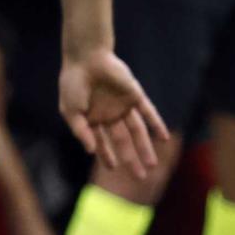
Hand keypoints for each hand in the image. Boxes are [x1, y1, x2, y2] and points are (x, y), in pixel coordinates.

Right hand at [59, 49, 168, 179]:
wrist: (86, 57)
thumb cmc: (73, 83)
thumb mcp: (71, 111)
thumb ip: (81, 131)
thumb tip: (90, 151)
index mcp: (93, 119)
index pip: (103, 142)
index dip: (107, 156)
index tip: (113, 169)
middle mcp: (110, 114)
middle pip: (124, 141)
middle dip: (131, 159)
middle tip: (140, 177)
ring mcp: (123, 105)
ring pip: (137, 131)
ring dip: (145, 148)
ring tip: (152, 165)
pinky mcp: (134, 94)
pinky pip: (147, 112)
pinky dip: (156, 124)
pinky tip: (163, 137)